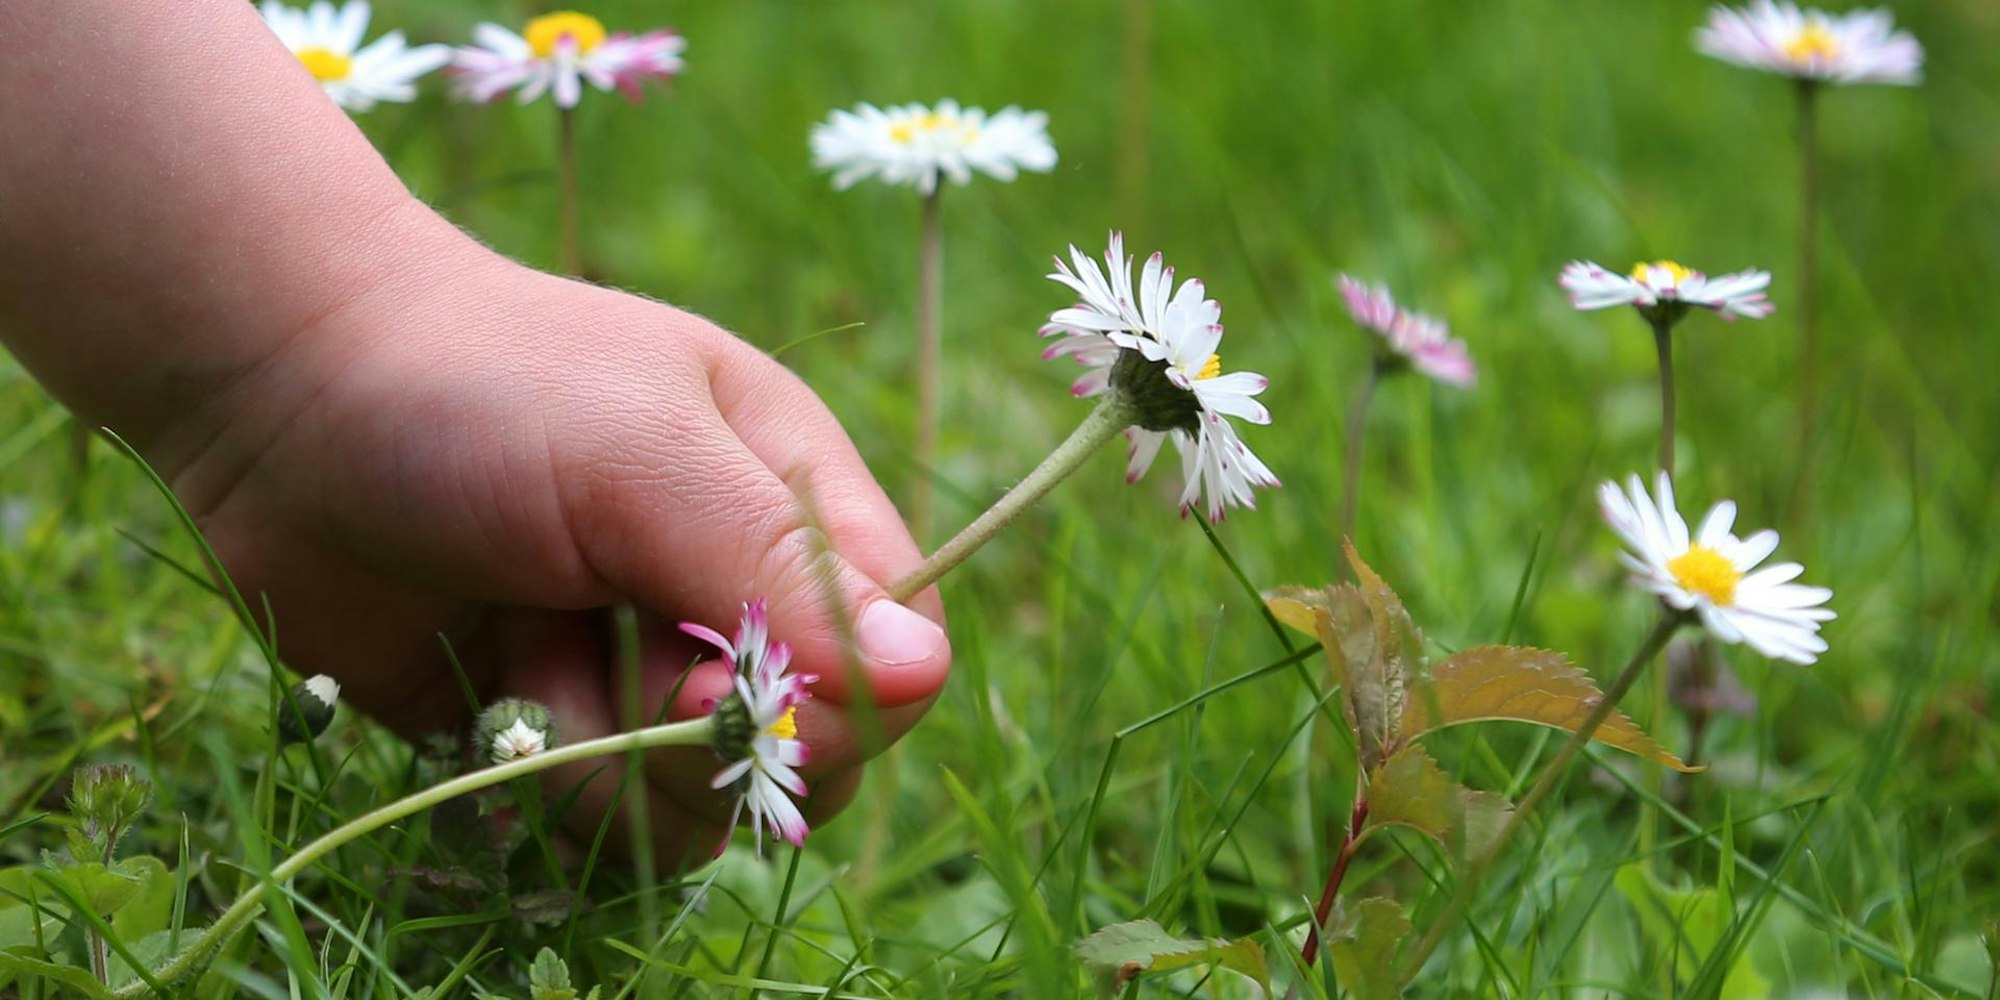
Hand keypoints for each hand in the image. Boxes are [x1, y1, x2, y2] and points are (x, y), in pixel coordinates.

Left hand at [164, 228, 950, 866]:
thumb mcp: (643, 456)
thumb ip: (776, 566)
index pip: (898, 653)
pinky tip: (496, 693)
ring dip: (612, 762)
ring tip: (531, 656)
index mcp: (793, 499)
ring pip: (702, 805)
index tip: (724, 677)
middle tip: (618, 659)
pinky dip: (548, 783)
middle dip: (710, 741)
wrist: (277, 395)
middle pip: (810, 753)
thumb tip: (924, 677)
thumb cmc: (478, 388)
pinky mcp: (556, 727)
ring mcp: (642, 669)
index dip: (837, 699)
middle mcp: (732, 595)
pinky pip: (602, 822)